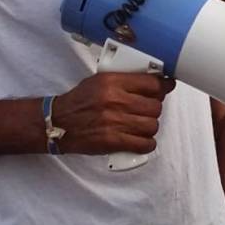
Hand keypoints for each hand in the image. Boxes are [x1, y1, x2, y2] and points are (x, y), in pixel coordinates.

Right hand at [52, 73, 175, 154]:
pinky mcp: (113, 141)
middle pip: (155, 106)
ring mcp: (115, 122)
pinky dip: (146, 144)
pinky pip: (144, 144)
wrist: (57, 123)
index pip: (151, 83)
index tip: (166, 87)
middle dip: (154, 109)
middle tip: (147, 110)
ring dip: (150, 127)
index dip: (163, 87)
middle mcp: (115, 100)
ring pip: (152, 125)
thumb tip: (152, 81)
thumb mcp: (98, 81)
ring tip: (141, 126)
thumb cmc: (79, 102)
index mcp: (112, 82)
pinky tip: (141, 140)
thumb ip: (124, 80)